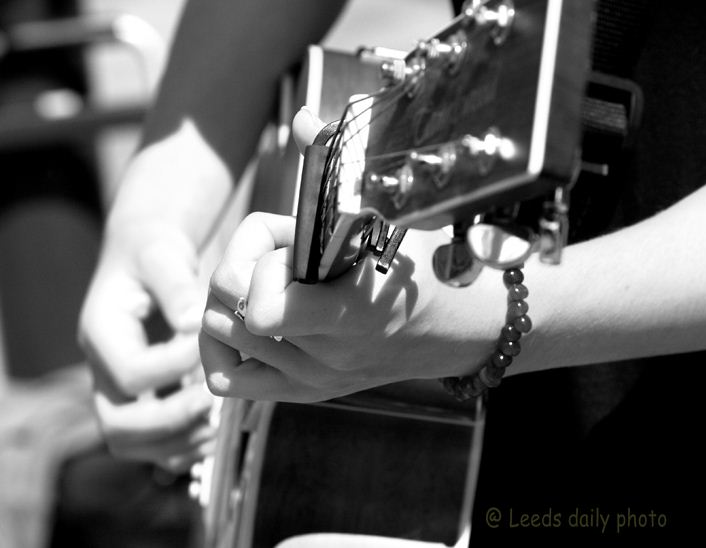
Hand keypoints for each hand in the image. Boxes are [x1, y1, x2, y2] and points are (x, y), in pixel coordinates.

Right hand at [79, 220, 214, 471]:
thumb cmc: (156, 255)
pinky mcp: (139, 400)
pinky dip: (179, 448)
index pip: (130, 374)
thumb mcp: (164, 255)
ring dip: (175, 442)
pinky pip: (148, 445)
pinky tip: (212, 432)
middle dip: (171, 420)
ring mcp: (117, 389)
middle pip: (117, 424)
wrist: (148, 261)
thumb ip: (176, 286)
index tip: (208, 344)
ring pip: (128, 442)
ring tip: (215, 424)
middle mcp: (102, 368)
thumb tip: (194, 322)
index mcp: (102, 332)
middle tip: (213, 399)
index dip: (174, 368)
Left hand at [198, 109, 501, 401]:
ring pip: (219, 338)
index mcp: (350, 315)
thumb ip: (340, 171)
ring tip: (271, 282)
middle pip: (226, 313)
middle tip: (279, 256)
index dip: (262, 263)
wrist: (454, 328)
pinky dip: (223, 345)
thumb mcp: (391, 219)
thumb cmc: (426, 268)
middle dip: (242, 270)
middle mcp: (326, 357)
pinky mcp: (304, 391)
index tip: (292, 245)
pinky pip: (229, 380)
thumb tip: (303, 120)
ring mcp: (312, 380)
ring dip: (231, 299)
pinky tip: (248, 321)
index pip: (260, 309)